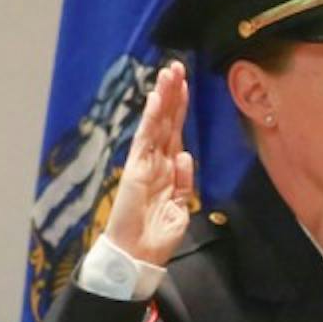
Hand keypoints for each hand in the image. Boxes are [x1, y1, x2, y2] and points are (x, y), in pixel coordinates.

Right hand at [105, 62, 194, 267]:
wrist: (138, 255)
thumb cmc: (157, 235)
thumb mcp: (180, 207)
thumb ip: (183, 182)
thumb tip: (185, 155)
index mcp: (168, 170)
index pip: (175, 132)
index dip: (180, 109)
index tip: (186, 85)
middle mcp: (156, 161)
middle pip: (166, 121)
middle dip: (172, 94)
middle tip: (177, 67)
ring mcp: (144, 163)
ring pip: (156, 124)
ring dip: (163, 98)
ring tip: (168, 73)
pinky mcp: (135, 169)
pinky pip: (146, 139)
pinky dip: (151, 119)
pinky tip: (155, 100)